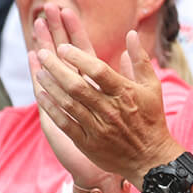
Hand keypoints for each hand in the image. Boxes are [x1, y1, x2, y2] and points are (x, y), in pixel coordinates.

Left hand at [30, 5, 178, 182]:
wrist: (150, 159)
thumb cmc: (151, 118)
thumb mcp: (152, 86)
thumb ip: (140, 59)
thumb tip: (131, 34)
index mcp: (125, 93)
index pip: (98, 71)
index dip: (78, 57)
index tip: (63, 47)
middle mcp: (111, 109)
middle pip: (77, 86)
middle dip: (57, 68)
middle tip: (43, 54)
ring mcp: (98, 128)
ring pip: (68, 103)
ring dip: (51, 86)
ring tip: (39, 72)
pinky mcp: (88, 143)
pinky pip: (65, 123)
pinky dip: (52, 109)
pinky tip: (41, 96)